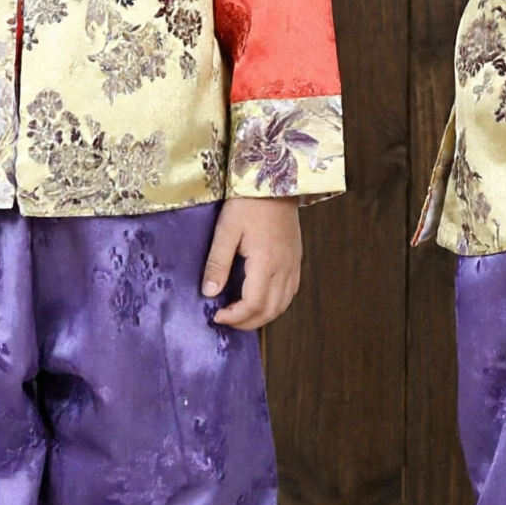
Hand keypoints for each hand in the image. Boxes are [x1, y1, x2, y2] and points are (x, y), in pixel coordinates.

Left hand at [203, 197, 302, 330]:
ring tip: (241, 313)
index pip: (254, 304)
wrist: (275, 181)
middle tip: (226, 319)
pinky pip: (290, 292)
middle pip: (271, 310)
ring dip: (262, 316)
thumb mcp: (226, 229)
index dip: (235, 317)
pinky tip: (260, 299)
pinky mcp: (296, 259)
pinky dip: (275, 303)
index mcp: (266, 262)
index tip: (217, 315)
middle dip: (247, 322)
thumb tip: (209, 292)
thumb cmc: (249, 202)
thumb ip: (217, 263)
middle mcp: (284, 267)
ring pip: (283, 304)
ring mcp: (293, 264)